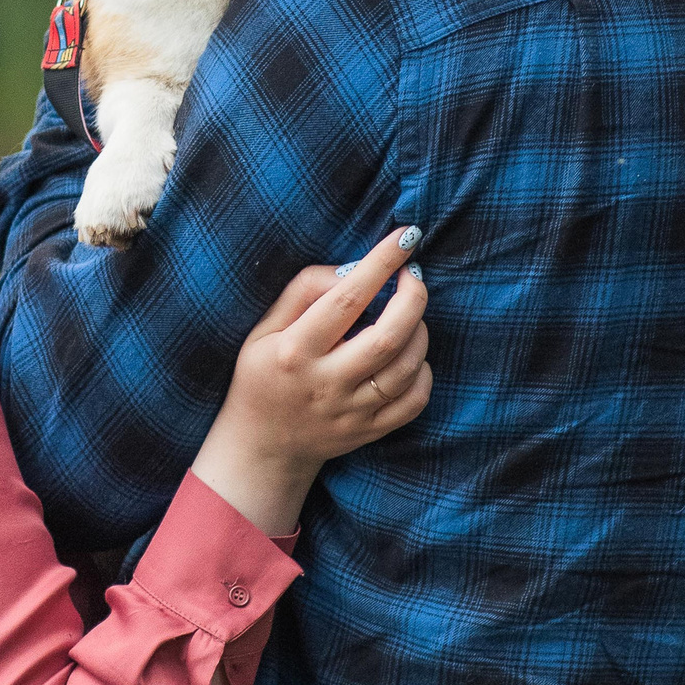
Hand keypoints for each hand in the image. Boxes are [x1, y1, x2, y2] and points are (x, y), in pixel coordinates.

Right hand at [189, 232, 430, 536]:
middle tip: (414, 275)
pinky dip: (423, 371)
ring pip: (407, 367)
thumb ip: (304, 292)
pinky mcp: (370, 432)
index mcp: (295, 351)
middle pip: (388, 337)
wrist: (261, 447)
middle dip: (413, 297)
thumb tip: (354, 269)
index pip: (346, 299)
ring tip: (409, 314)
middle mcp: (326, 383)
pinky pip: (415, 400)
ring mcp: (351, 412)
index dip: (381, 263)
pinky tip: (410, 355)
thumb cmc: (263, 375)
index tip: (405, 237)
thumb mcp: (264, 329)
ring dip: (419, 331)